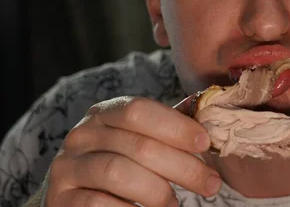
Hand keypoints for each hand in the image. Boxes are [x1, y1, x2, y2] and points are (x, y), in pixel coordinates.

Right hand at [40, 96, 220, 206]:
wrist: (79, 196)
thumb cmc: (123, 162)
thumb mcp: (142, 138)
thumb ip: (170, 127)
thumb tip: (209, 118)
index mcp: (105, 113)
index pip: (139, 110)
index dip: (175, 126)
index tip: (205, 143)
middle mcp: (82, 135)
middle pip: (137, 145)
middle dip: (182, 166)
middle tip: (211, 184)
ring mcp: (67, 167)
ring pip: (118, 173)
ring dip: (157, 191)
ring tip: (176, 203)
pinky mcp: (60, 199)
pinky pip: (98, 204)